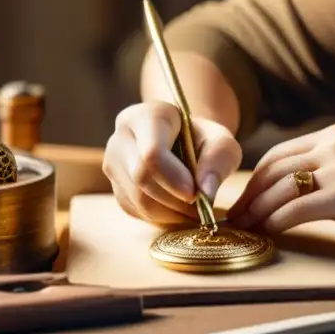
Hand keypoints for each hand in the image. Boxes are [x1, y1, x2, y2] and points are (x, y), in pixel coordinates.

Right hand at [102, 100, 242, 224]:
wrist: (185, 144)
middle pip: (142, 177)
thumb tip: (206, 192)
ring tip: (195, 210)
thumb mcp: (222, 142)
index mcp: (145, 116)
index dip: (174, 178)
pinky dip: (161, 217)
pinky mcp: (115, 186)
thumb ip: (219, 160)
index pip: (152, 152)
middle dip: (175, 199)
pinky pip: (135, 210)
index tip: (196, 193)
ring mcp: (113, 163)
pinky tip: (179, 209)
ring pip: (137, 198)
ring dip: (170, 212)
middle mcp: (121, 137)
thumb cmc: (204, 140)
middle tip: (201, 206)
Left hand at [226, 123, 334, 234]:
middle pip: (273, 169)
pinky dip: (277, 221)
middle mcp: (331, 146)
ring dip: (258, 210)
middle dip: (250, 194)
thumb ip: (334, 165)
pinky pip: (296, 209)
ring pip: (280, 189)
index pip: (280, 153)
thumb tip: (305, 189)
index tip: (247, 196)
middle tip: (236, 216)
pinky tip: (270, 232)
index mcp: (334, 135)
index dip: (258, 177)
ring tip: (246, 228)